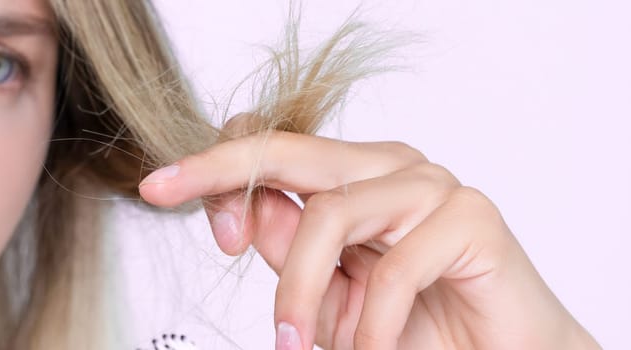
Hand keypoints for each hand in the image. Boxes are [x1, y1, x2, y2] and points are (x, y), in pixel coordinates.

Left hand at [139, 122, 598, 348]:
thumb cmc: (420, 324)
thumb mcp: (332, 291)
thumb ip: (290, 248)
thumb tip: (241, 213)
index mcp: (356, 176)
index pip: (275, 148)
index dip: (215, 164)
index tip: (158, 188)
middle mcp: (391, 167)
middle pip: (290, 154)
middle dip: (220, 175)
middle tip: (163, 194)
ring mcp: (432, 185)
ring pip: (331, 215)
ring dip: (302, 292)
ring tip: (300, 343)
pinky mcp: (471, 217)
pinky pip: (396, 265)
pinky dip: (371, 321)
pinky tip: (371, 347)